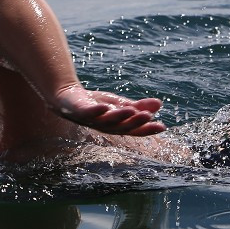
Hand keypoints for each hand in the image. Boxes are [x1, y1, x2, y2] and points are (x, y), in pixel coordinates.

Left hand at [52, 85, 166, 135]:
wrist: (67, 98)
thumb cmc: (95, 105)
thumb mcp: (119, 105)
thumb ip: (137, 107)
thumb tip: (160, 104)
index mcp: (116, 126)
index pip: (133, 130)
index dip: (147, 130)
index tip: (162, 126)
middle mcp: (105, 126)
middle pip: (122, 127)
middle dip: (135, 123)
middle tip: (148, 117)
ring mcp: (92, 120)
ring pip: (107, 121)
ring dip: (119, 116)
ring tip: (131, 110)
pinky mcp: (79, 112)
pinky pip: (88, 113)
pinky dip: (96, 111)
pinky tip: (104, 107)